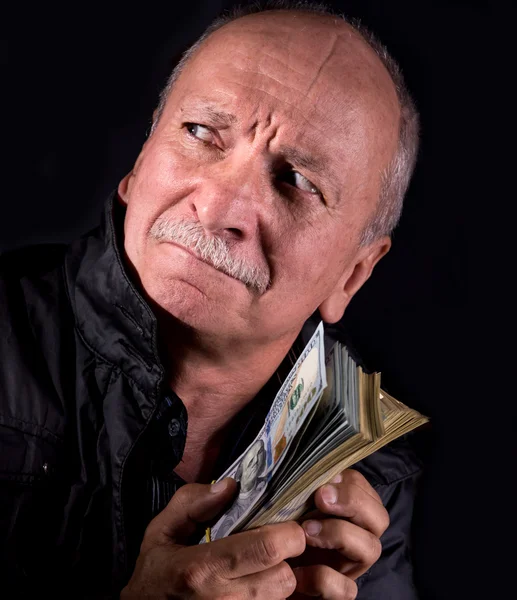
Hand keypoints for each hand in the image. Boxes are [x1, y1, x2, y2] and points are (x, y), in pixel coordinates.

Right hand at [121, 478, 305, 598]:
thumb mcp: (162, 530)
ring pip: (282, 597)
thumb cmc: (156, 572)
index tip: (287, 524)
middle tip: (276, 544)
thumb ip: (193, 503)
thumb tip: (230, 487)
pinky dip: (270, 595)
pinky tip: (255, 582)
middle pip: (284, 578)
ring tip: (262, 565)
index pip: (266, 549)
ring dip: (278, 579)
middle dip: (287, 558)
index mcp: (202, 568)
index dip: (288, 534)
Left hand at [289, 469, 388, 598]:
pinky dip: (323, 578)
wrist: (267, 574)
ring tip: (306, 530)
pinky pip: (346, 589)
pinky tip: (297, 573)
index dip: (348, 482)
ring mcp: (351, 566)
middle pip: (379, 517)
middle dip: (353, 501)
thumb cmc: (280, 533)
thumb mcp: (292, 505)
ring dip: (340, 533)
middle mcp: (357, 537)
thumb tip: (299, 466)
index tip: (321, 482)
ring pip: (372, 548)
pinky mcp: (339, 594)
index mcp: (348, 512)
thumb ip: (302, 489)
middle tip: (321, 497)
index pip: (364, 489)